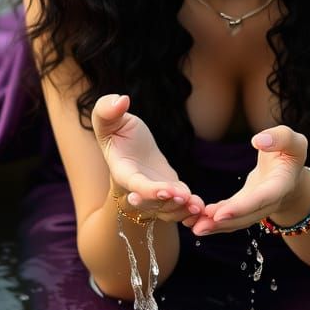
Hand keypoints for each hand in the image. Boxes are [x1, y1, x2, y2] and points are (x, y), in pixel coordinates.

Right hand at [92, 94, 204, 223]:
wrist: (131, 144)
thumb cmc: (118, 131)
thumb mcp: (108, 119)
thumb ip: (107, 110)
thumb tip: (121, 99)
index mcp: (123, 171)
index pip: (135, 184)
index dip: (148, 190)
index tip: (166, 190)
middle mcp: (138, 189)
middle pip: (152, 203)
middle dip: (168, 203)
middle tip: (185, 198)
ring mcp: (155, 195)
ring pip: (167, 210)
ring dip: (182, 210)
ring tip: (198, 206)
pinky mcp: (170, 194)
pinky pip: (179, 208)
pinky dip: (189, 210)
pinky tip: (201, 208)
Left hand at [185, 125, 308, 235]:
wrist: (292, 169)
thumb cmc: (290, 150)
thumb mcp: (292, 139)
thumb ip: (280, 137)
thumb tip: (258, 141)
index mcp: (282, 184)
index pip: (262, 198)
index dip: (242, 207)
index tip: (220, 214)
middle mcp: (271, 201)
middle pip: (248, 216)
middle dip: (224, 223)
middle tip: (199, 227)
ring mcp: (258, 207)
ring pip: (239, 221)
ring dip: (217, 226)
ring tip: (195, 228)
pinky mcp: (247, 205)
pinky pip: (232, 216)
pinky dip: (216, 220)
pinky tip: (197, 221)